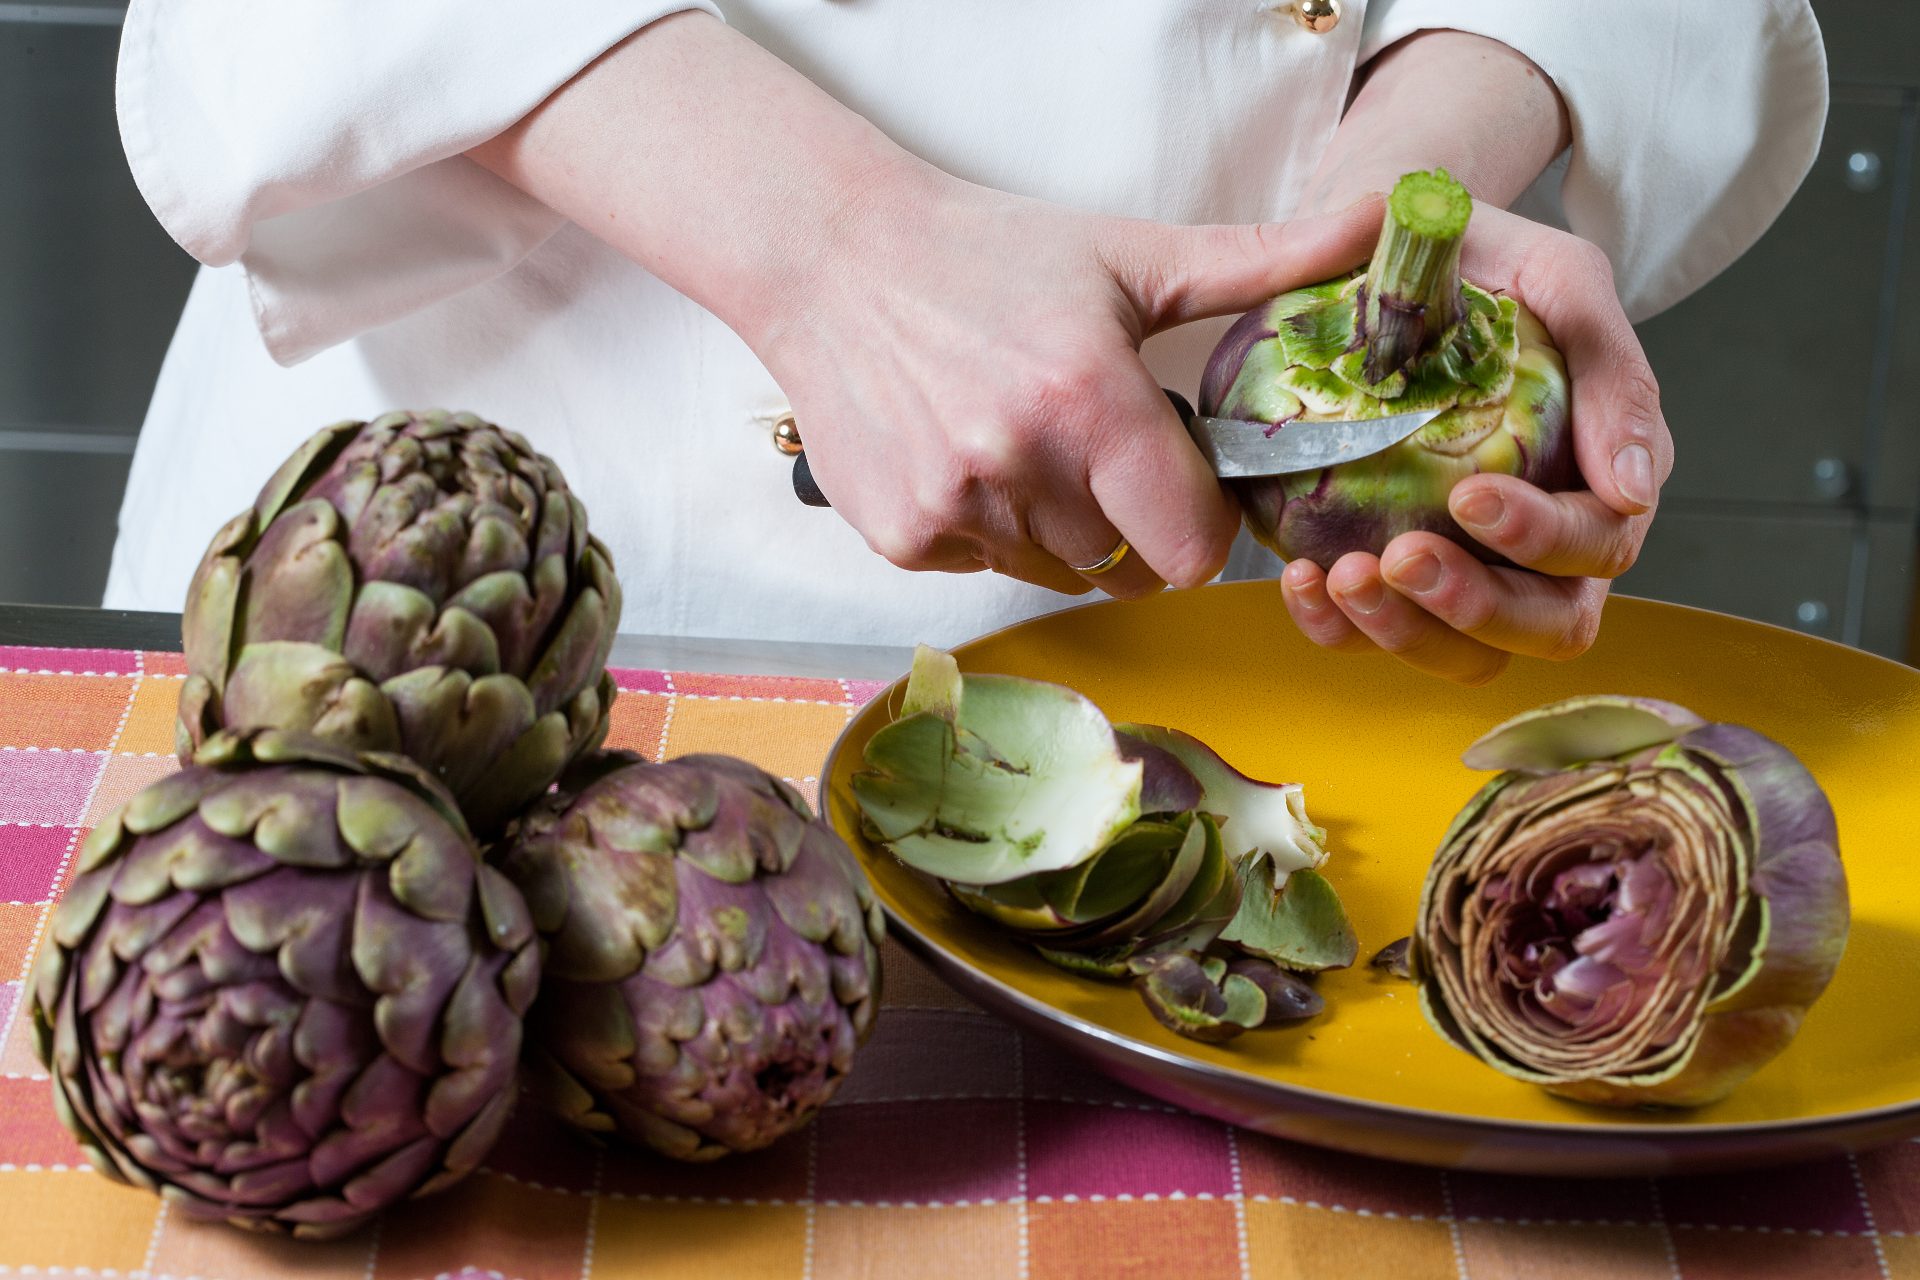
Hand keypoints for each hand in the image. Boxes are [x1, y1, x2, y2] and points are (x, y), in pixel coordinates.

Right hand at [753, 173, 1383, 596]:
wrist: (834, 260)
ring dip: (1057, 524)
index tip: (1178, 480)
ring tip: (1021, 437)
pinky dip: (987, 528)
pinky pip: (984, 566)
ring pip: (1055, 571)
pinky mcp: (901, 537)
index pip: (1191, 550)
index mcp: (1092, 403)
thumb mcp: (1131, 258)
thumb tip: (1383, 223)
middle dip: (1127, 518)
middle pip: (1124, 566)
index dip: (1198, 523)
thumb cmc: (987, 255)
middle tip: (1090, 440)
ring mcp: (953, 510)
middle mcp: (1020, 468)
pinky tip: (964, 453)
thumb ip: (1263, 263)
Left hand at [1279, 204, 1673, 683]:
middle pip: (1544, 626)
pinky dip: (1337, 626)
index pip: (1599, 547)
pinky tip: (1301, 579)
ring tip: (1342, 576)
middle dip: (1473, 605)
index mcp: (1603, 477)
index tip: (1469, 495)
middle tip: (1398, 556)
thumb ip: (1611, 368)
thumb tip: (1637, 488)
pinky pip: (1375, 635)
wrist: (1395, 250)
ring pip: (1463, 651)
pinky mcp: (1393, 573)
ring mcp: (1471, 565)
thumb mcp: (1560, 278)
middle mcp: (1548, 542)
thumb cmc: (1490, 263)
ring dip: (1403, 631)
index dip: (1542, 540)